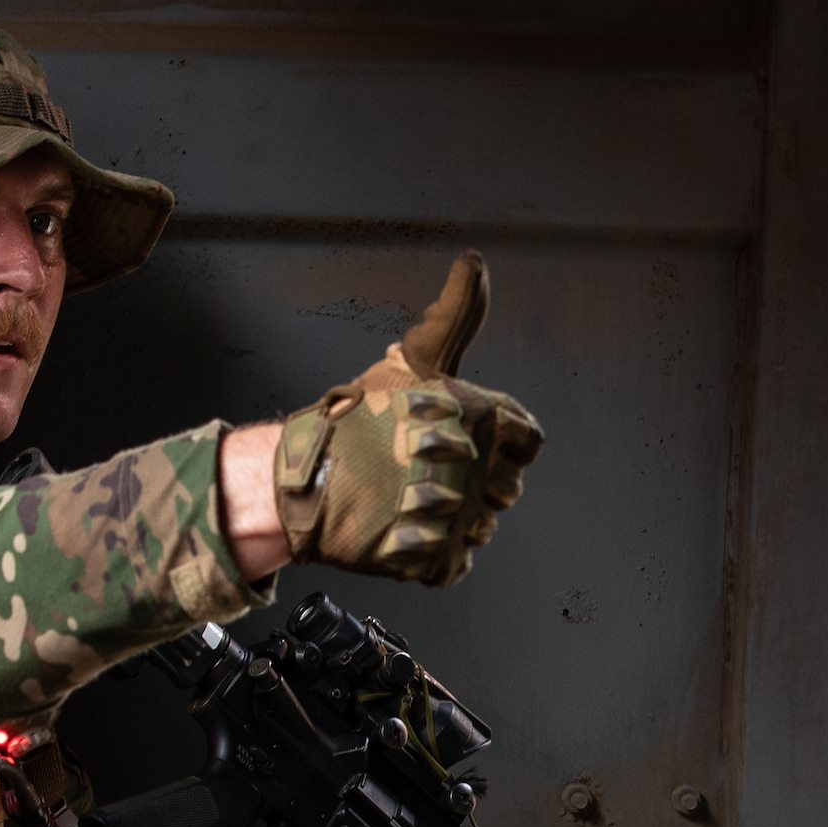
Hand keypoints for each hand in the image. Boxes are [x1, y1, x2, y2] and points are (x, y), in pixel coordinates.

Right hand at [275, 252, 543, 585]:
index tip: (465, 444)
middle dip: (473, 485)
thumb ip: (458, 316)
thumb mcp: (415, 360)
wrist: (300, 479)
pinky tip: (406, 531)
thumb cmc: (355, 423)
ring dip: (451, 521)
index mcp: (473, 414)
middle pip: (506, 488)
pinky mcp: (428, 557)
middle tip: (425, 474)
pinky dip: (432, 557)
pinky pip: (454, 564)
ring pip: (481, 528)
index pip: (527, 439)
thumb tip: (474, 262)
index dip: (499, 444)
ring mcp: (449, 513)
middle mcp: (468, 463)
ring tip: (409, 503)